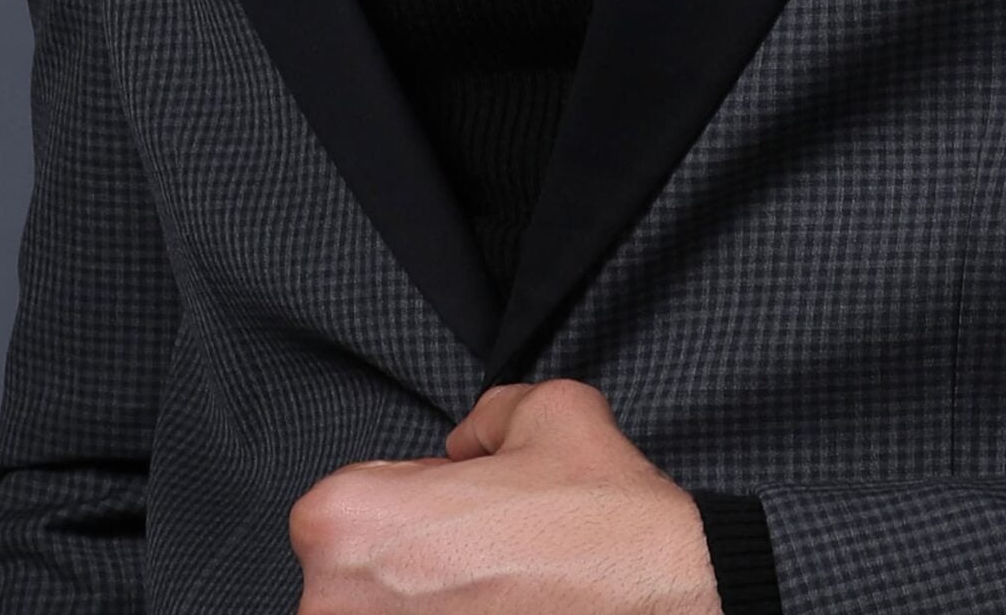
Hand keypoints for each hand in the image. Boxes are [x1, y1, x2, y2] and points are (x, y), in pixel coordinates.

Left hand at [290, 376, 722, 610]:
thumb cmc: (603, 530)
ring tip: (500, 601)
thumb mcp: (549, 410)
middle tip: (484, 565)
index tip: (458, 517)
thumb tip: (465, 445)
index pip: (345, 506)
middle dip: (413, 570)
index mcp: (348, 521)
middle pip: (353, 579)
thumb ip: (485, 417)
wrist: (670, 612)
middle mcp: (335, 605)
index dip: (412, 503)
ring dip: (430, 612)